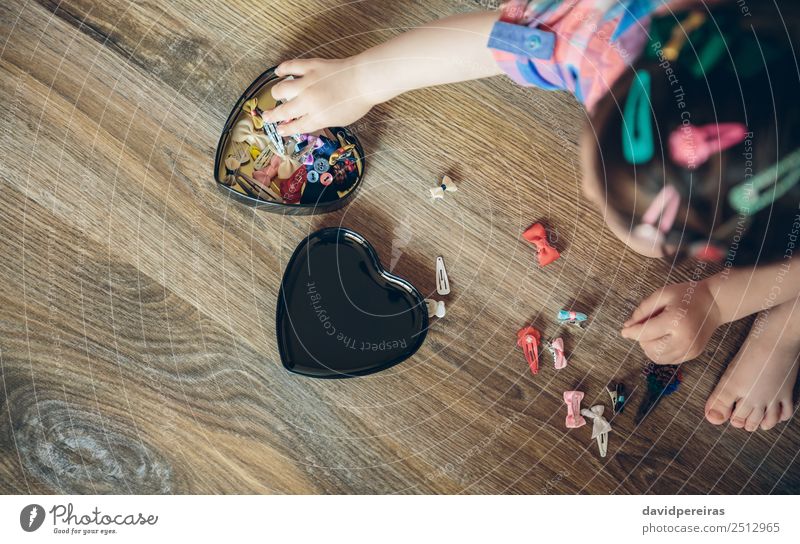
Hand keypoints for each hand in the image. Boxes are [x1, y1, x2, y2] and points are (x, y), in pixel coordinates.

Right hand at [262, 57, 380, 135]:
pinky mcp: (310, 66)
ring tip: (276, 95)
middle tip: (267, 117)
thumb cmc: (357, 102)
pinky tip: (278, 73)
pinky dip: (282, 69)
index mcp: (317, 118)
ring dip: (276, 94)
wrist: (365, 80)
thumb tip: (310, 121)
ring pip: (281, 89)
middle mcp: (308, 102)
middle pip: (283, 111)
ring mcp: (307, 83)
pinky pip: (290, 66)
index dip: (285, 130)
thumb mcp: (340, 120)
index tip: (279, 130)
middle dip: (272, 116)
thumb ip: (323, 121)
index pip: (295, 126)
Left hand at [620, 281, 721, 363]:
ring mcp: (689, 349)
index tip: (623, 331)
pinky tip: (663, 339)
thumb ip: (643, 310)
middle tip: (646, 326)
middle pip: (649, 347)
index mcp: (675, 321)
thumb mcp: (662, 294)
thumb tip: (627, 326)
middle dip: (641, 338)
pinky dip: (660, 352)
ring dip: (649, 347)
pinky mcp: (693, 354)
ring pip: (657, 357)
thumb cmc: (687, 295)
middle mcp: (683, 339)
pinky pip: (667, 360)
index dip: (631, 332)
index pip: (645, 333)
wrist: (714, 304)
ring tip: (655, 332)